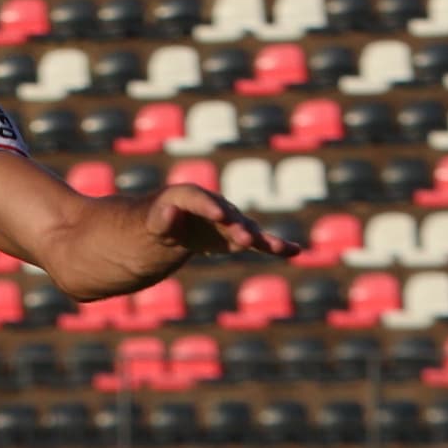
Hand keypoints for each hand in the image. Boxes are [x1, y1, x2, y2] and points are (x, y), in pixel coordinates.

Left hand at [145, 182, 275, 260]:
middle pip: (227, 215)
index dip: (208, 206)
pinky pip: (257, 242)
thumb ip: (160, 220)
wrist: (166, 230)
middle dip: (237, 226)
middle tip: (245, 237)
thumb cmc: (154, 225)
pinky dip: (274, 247)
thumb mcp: (151, 225)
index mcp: (187, 196)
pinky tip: (296, 251)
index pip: (197, 199)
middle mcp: (213, 205)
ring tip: (276, 248)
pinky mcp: (237, 237)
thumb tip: (169, 210)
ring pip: (246, 229)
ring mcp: (228, 221)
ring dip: (260, 239)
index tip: (219, 214)